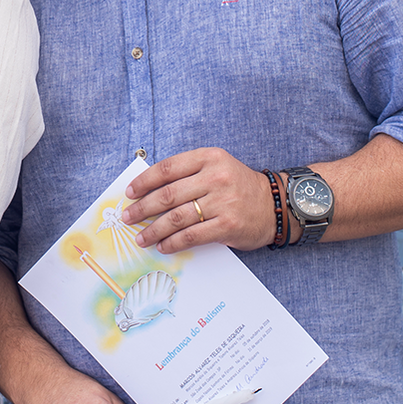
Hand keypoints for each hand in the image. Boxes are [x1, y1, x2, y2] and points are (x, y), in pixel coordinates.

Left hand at [124, 148, 275, 252]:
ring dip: (154, 229)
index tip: (130, 193)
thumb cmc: (237, 185)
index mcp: (209, 158)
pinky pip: (192, 235)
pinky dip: (174, 242)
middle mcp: (215, 177)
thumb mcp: (216, 167)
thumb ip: (188, 174)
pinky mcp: (227, 225)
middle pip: (168, 194)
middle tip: (129, 217)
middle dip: (143, 208)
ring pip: (178, 217)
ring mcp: (223, 201)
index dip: (145, 181)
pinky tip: (163, 246)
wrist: (273, 204)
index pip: (168, 168)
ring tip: (142, 237)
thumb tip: (149, 190)